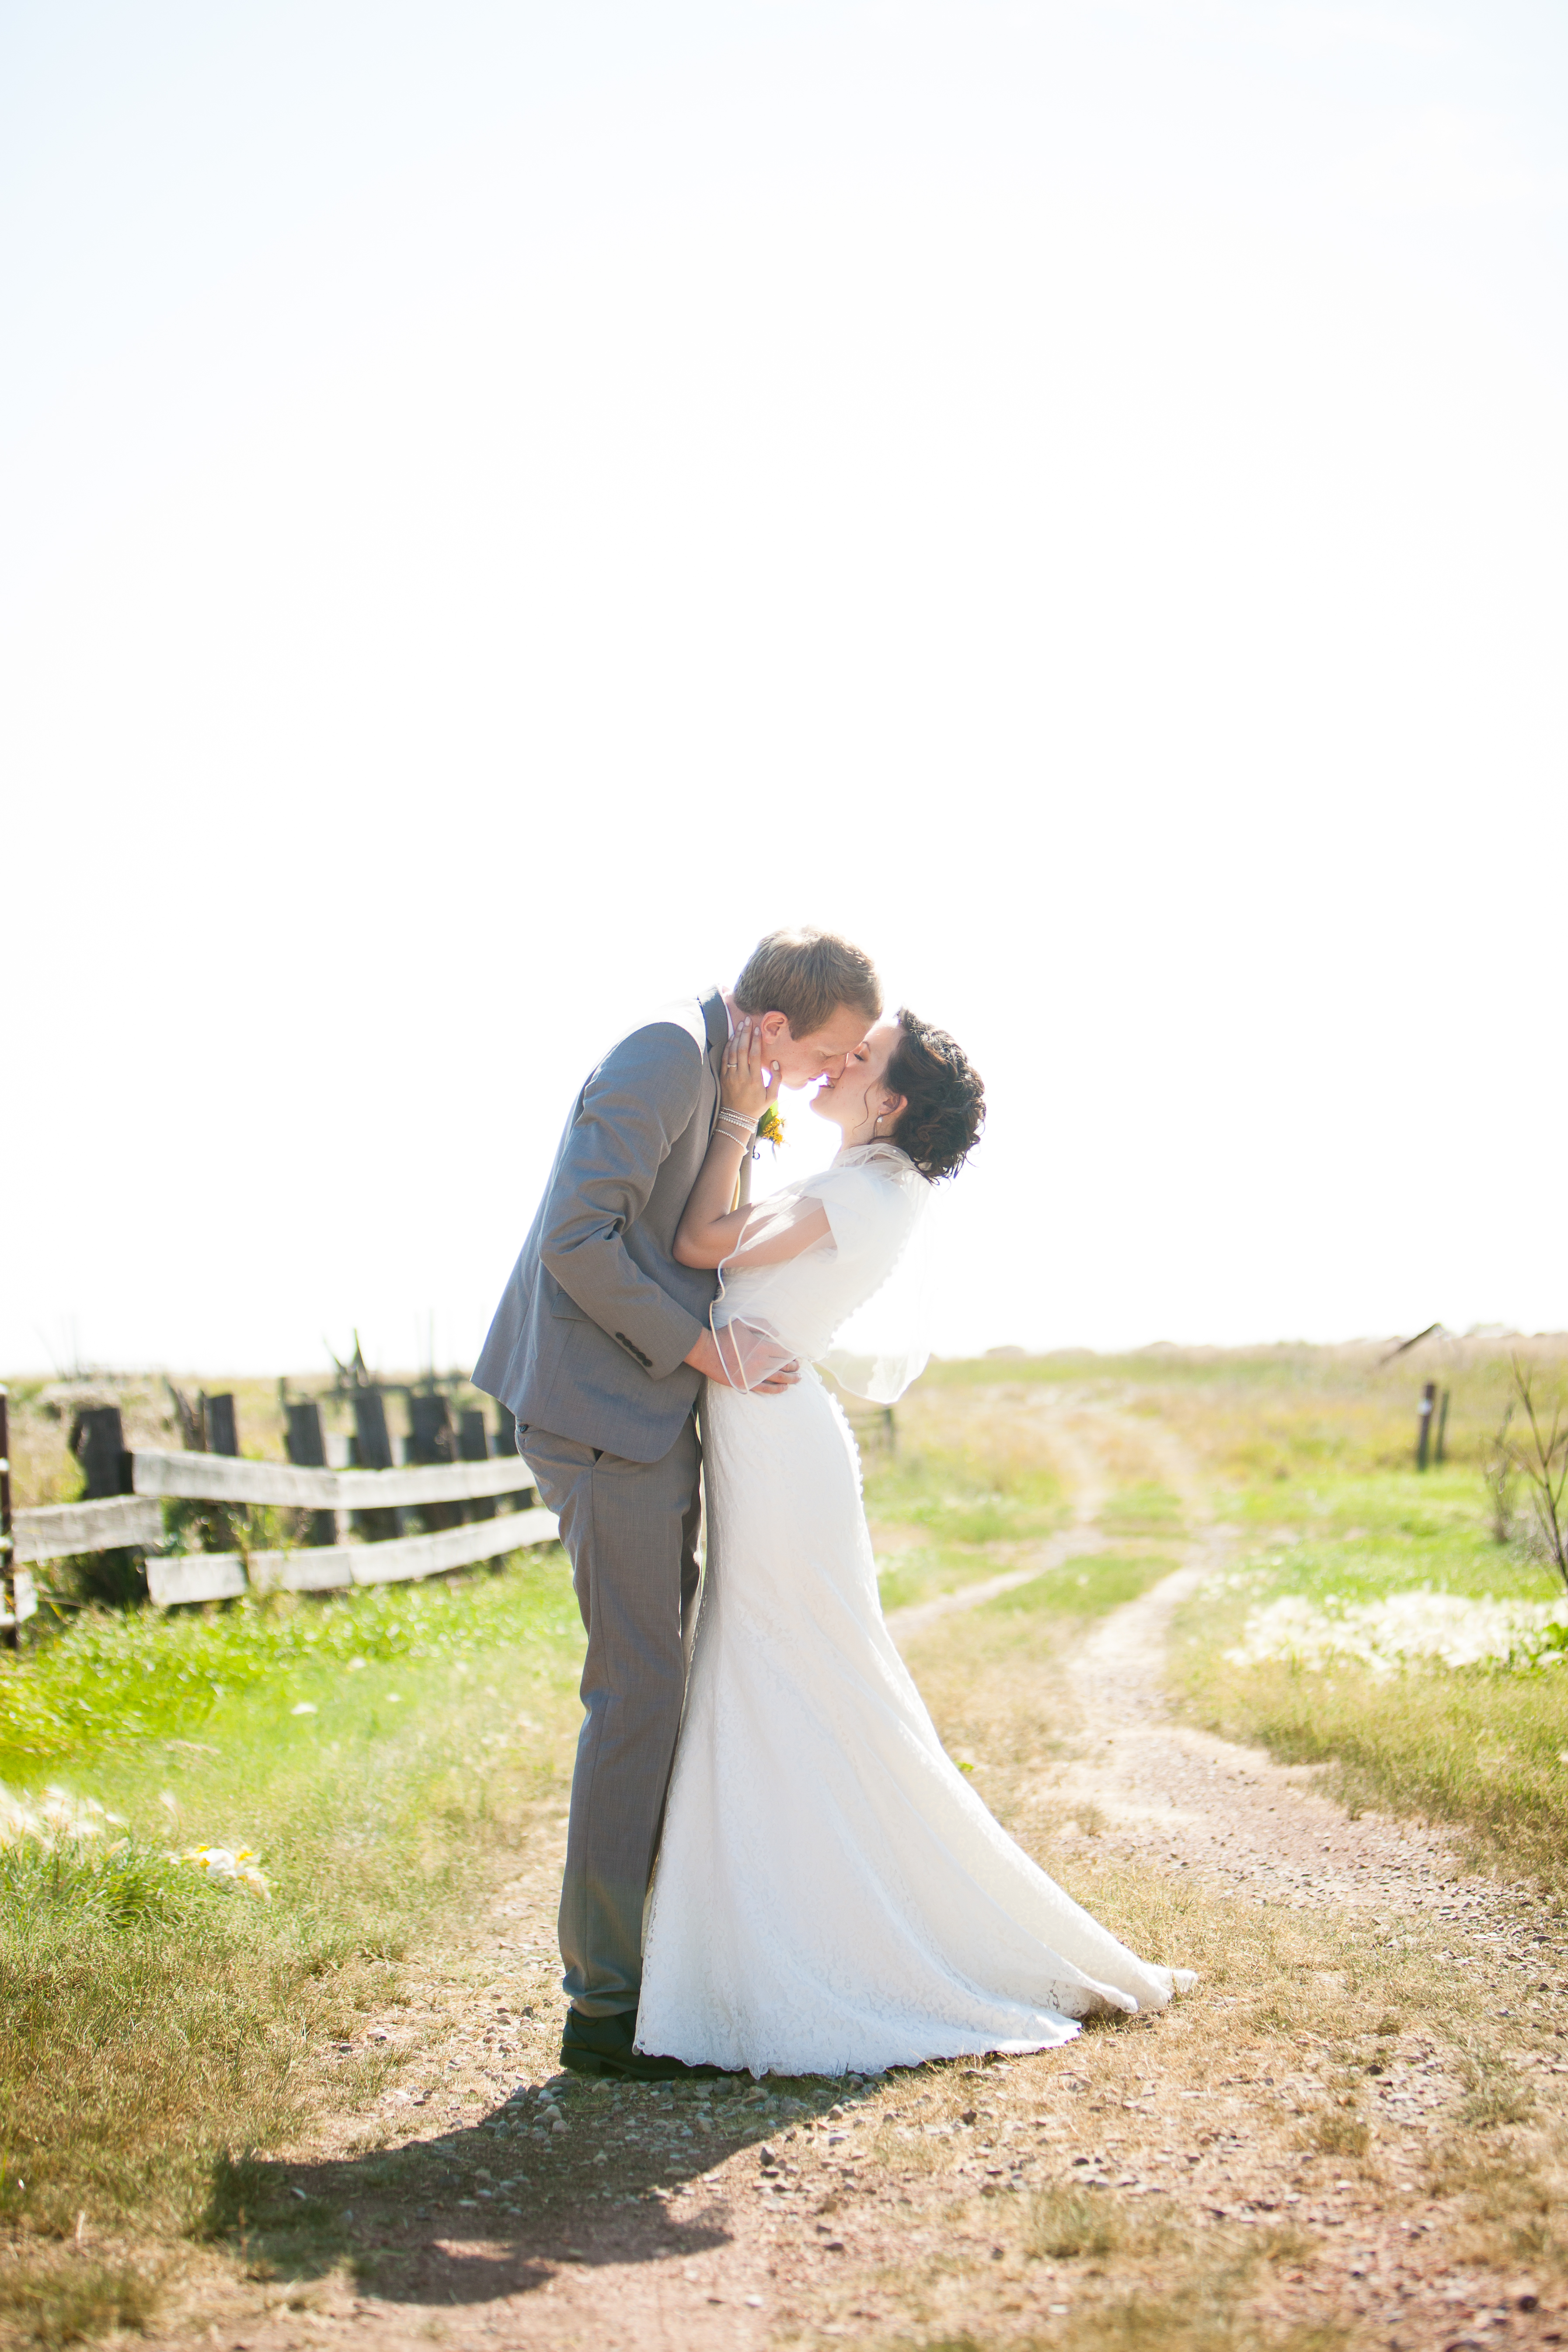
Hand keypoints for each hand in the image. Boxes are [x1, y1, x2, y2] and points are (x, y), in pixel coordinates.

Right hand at [684, 1327, 799, 1393]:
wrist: (707, 1352)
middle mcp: (761, 1363)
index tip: (797, 1356)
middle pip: (783, 1366)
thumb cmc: (724, 1336)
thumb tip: (778, 1333)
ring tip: (798, 1379)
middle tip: (799, 1367)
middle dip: (794, 1367)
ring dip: (790, 1379)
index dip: (793, 1356)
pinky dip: (776, 1389)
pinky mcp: (747, 1384)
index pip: (783, 1353)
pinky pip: (766, 1389)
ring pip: (778, 1379)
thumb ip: (762, 1325)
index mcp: (761, 1348)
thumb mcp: (742, 1323)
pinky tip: (784, 1388)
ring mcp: (754, 1375)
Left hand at [720, 1019, 776, 1120]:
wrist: (736, 1118)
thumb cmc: (756, 1107)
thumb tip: (775, 1062)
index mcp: (755, 1079)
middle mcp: (741, 1076)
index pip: (755, 1055)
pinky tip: (731, 1038)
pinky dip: (727, 1047)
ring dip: (736, 1037)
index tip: (758, 1029)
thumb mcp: (772, 1097)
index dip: (756, 1040)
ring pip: (732, 1052)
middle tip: (747, 1020)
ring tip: (740, 1025)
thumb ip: (776, 1079)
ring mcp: (730, 1076)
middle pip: (742, 1050)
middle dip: (745, 1033)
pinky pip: (724, 1059)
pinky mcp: (723, 1077)